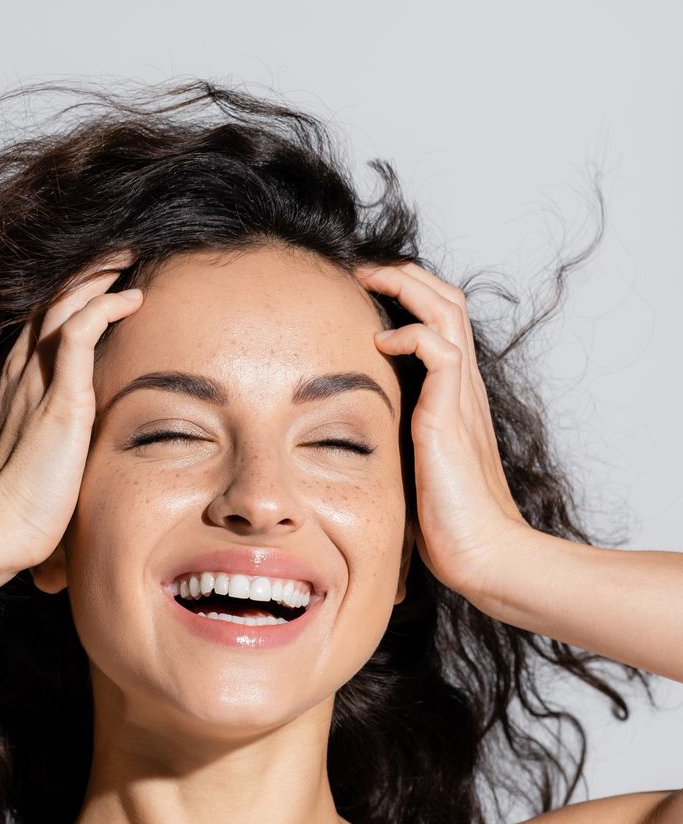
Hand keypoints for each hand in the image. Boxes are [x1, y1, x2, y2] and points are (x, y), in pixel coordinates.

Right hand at [0, 252, 143, 571]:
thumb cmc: (13, 512)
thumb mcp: (31, 468)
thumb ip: (48, 455)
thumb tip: (67, 471)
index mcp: (10, 390)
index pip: (37, 328)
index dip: (64, 301)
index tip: (94, 286)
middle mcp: (16, 375)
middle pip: (47, 304)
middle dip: (81, 276)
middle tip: (114, 257)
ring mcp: (33, 381)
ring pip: (62, 304)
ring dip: (96, 277)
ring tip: (126, 260)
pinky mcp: (59, 396)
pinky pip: (78, 329)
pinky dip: (105, 306)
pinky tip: (132, 297)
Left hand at [355, 261, 530, 598]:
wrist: (482, 553)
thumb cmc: (446, 524)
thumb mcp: (410, 469)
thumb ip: (390, 445)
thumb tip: (341, 448)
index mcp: (454, 396)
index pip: (440, 322)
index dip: (408, 297)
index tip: (364, 292)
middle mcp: (463, 388)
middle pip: (447, 300)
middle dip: (404, 275)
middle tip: (360, 270)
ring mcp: (461, 397)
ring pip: (446, 310)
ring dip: (406, 285)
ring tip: (367, 279)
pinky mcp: (452, 414)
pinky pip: (440, 349)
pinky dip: (410, 334)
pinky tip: (380, 343)